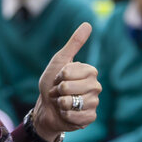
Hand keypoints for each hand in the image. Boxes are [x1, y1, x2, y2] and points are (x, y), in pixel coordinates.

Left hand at [33, 23, 99, 141]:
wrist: (46, 108)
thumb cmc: (52, 83)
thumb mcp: (59, 62)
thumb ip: (74, 44)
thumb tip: (88, 24)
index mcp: (90, 71)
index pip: (70, 72)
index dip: (59, 76)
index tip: (59, 78)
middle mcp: (96, 86)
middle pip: (71, 87)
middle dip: (59, 91)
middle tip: (59, 92)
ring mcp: (94, 102)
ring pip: (74, 102)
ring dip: (61, 104)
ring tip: (62, 103)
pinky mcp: (90, 117)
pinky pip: (79, 116)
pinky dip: (67, 116)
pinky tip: (66, 113)